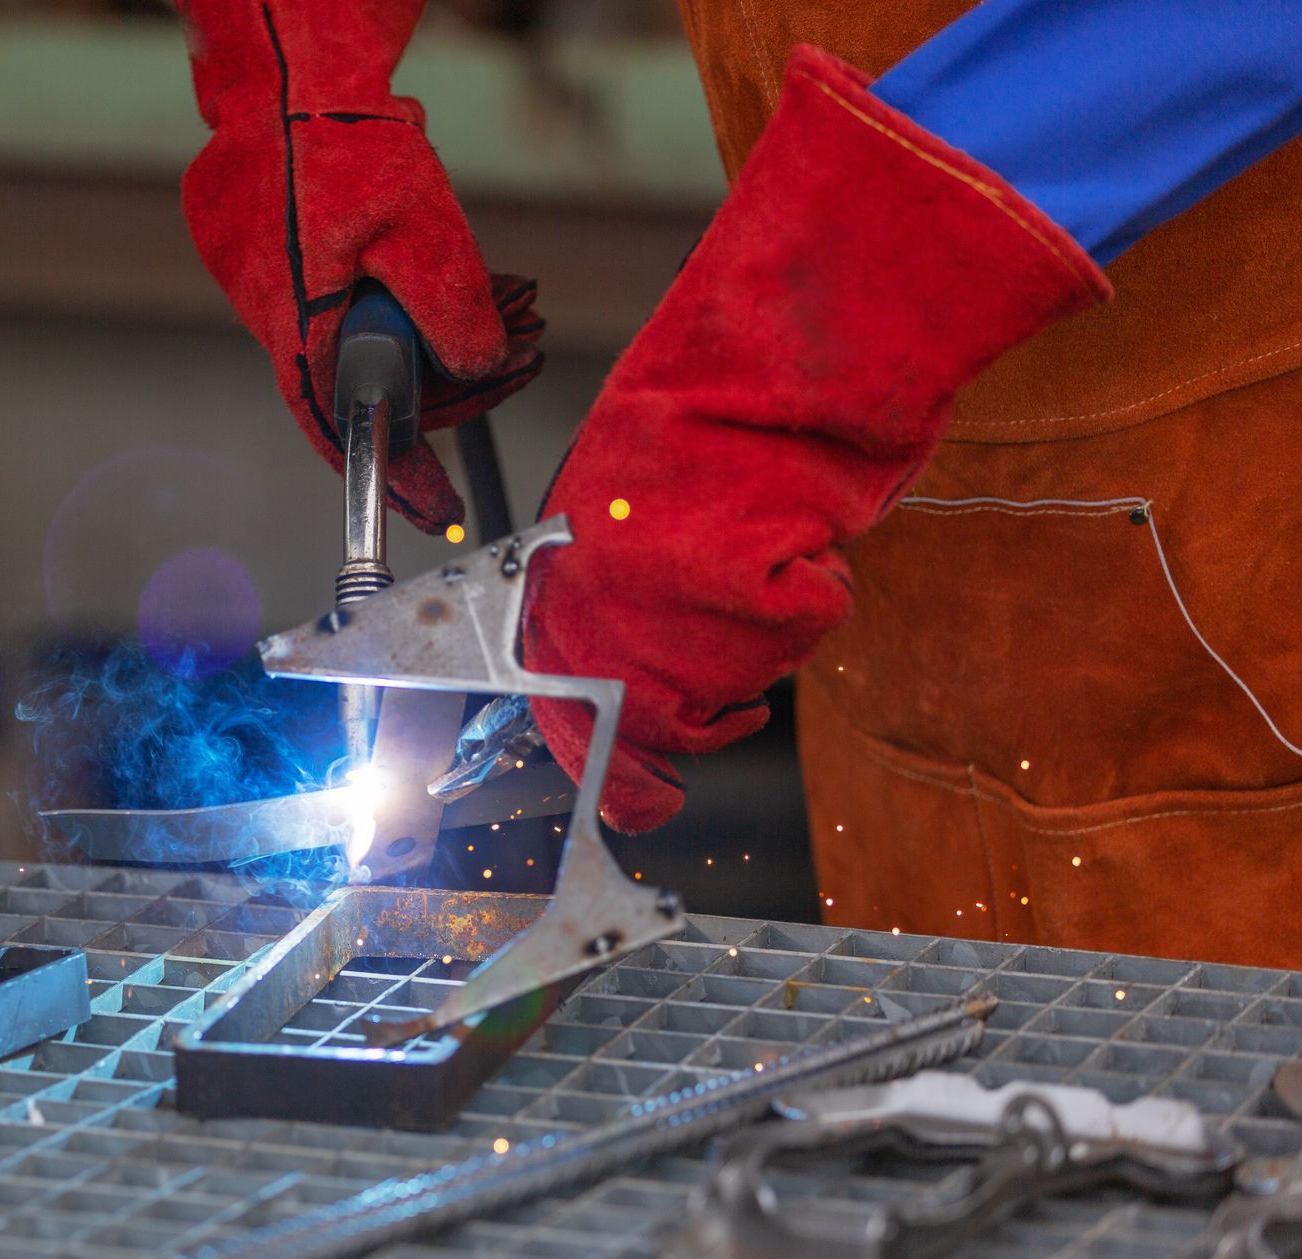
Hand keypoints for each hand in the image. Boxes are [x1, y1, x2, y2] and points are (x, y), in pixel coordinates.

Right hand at [179, 0, 542, 532]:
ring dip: (431, 333)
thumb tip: (481, 365)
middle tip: (508, 363)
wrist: (290, 62)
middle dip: (440, 383)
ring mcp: (267, 278)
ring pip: (358, 335)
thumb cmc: (342, 138)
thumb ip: (452, 309)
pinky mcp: (274, 249)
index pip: (340, 429)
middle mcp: (273, 311)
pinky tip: (451, 268)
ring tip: (506, 304)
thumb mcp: (424, 230)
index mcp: (296, 322)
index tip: (430, 507)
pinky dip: (401, 294)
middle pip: (360, 382)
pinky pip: (343, 295)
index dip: (390, 475)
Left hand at [523, 45, 1108, 830]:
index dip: (601, 753)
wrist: (776, 354)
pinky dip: (808, 605)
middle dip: (690, 731)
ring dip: (752, 650)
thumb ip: (603, 593)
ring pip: (723, 682)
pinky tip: (795, 549)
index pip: (560, 695)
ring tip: (757, 567)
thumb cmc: (702, 414)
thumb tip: (608, 682)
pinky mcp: (750, 590)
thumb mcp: (618, 509)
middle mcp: (602, 588)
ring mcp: (673, 595)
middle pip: (644, 718)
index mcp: (560, 564)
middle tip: (728, 720)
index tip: (635, 794)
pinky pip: (789, 640)